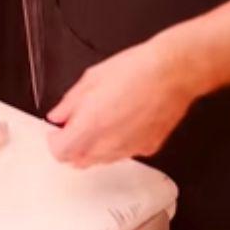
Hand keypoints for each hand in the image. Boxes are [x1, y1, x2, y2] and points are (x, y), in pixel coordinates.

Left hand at [46, 34, 208, 166]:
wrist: (175, 71)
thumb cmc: (138, 68)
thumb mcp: (94, 77)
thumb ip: (71, 102)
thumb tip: (59, 115)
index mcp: (90, 126)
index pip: (60, 152)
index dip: (54, 142)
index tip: (56, 131)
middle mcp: (108, 144)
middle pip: (79, 161)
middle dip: (74, 147)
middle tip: (78, 126)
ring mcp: (130, 149)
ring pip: (102, 160)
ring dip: (95, 147)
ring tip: (106, 119)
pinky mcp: (148, 147)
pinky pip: (126, 152)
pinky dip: (120, 144)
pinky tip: (128, 121)